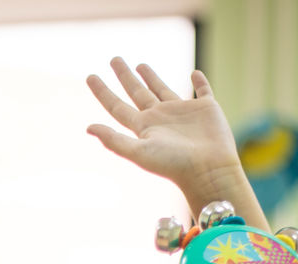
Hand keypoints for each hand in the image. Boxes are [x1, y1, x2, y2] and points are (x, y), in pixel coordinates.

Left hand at [86, 58, 241, 207]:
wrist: (209, 170)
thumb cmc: (173, 164)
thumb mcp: (139, 152)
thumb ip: (114, 140)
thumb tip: (88, 128)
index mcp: (143, 127)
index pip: (117, 106)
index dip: (102, 92)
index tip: (90, 76)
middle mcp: (160, 118)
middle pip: (137, 92)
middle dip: (125, 76)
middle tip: (114, 59)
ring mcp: (182, 112)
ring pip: (162, 89)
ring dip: (152, 78)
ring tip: (141, 65)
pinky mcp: (206, 108)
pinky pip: (202, 90)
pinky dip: (200, 82)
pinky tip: (195, 73)